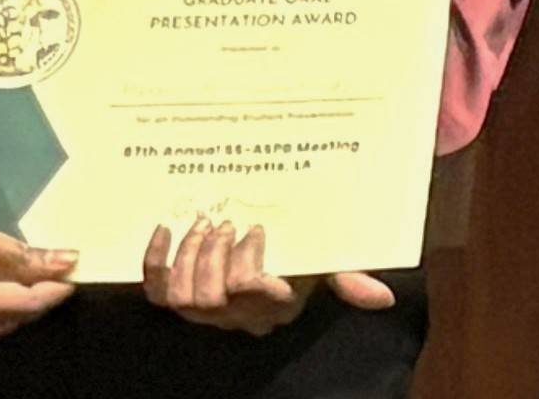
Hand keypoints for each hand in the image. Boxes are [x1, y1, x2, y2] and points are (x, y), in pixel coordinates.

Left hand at [143, 220, 395, 335]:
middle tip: (226, 222)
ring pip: (183, 297)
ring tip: (203, 224)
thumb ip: (349, 277)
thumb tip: (384, 296)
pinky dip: (155, 261)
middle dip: (214, 256)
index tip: (257, 228)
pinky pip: (156, 292)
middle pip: (211, 297)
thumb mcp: (325, 265)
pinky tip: (163, 229)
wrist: (264, 271)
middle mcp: (235, 316)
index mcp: (272, 305)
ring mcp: (204, 311)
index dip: (248, 263)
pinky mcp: (177, 297)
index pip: (254, 294)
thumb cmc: (298, 262)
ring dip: (189, 256)